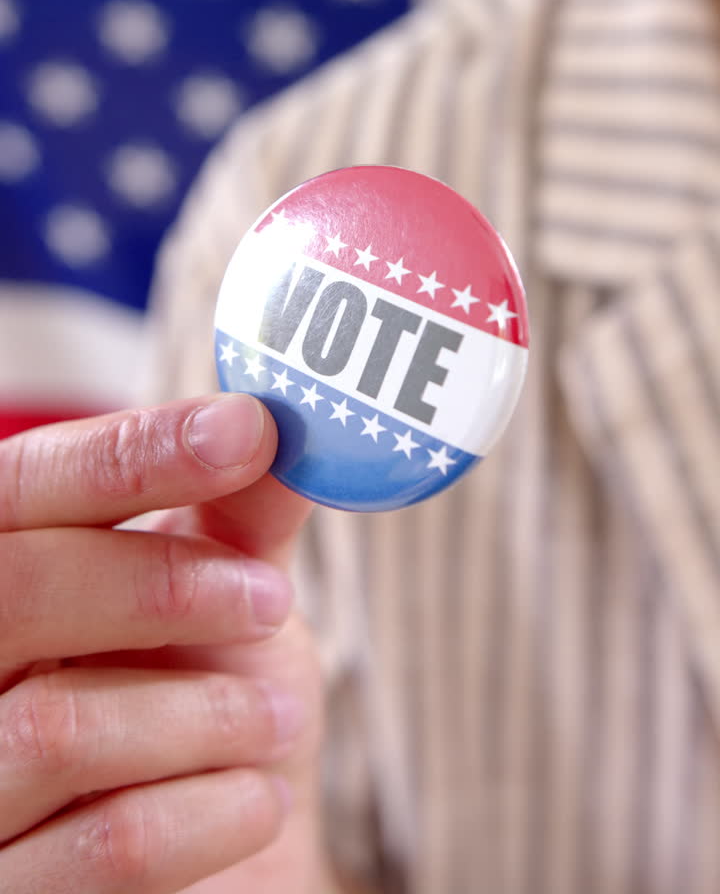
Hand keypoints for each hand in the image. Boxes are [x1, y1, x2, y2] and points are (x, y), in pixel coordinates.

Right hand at [0, 394, 325, 893]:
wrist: (230, 857)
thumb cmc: (209, 696)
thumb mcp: (226, 588)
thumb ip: (238, 512)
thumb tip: (283, 412)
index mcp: (3, 571)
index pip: (23, 488)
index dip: (131, 453)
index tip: (249, 432)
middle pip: (17, 592)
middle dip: (161, 586)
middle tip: (268, 599)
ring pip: (59, 727)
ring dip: (208, 714)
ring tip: (277, 716)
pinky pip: (108, 845)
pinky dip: (213, 811)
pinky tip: (260, 798)